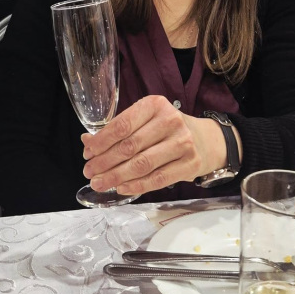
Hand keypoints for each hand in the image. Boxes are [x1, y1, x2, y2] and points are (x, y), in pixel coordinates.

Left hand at [81, 96, 229, 195]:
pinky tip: (121, 188)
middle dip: (105, 161)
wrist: (207, 140)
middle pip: (130, 146)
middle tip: (89, 172)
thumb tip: (87, 142)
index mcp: (155, 105)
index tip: (87, 153)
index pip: (122, 124)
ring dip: (116, 176)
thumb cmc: (169, 129)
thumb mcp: (146, 120)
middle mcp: (170, 121)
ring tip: (100, 183)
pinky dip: (136, 185)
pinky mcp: (190, 164)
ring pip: (142, 164)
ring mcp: (182, 143)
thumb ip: (119, 129)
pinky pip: (157, 179)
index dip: (102, 141)